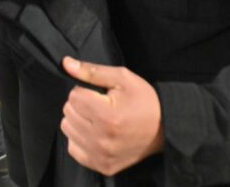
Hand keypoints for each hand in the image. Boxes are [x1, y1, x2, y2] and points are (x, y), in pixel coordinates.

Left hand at [61, 57, 164, 175]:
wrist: (164, 130)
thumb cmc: (144, 100)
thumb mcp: (122, 78)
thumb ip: (91, 71)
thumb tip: (65, 64)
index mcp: (107, 116)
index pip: (73, 96)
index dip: (85, 90)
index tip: (99, 94)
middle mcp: (102, 139)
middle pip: (68, 112)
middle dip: (80, 104)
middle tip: (100, 105)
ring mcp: (101, 155)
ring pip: (67, 129)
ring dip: (78, 120)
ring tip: (97, 118)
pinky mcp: (102, 166)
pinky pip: (73, 148)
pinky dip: (80, 139)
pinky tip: (95, 133)